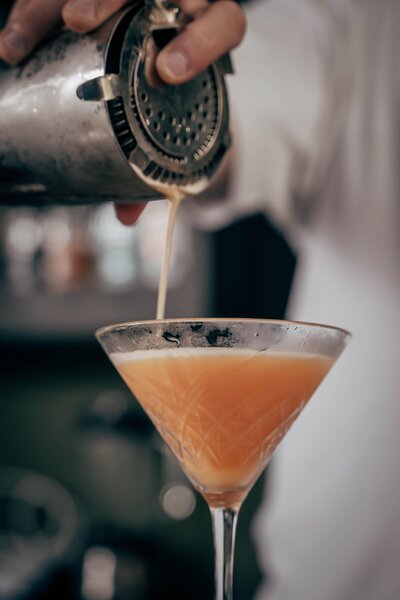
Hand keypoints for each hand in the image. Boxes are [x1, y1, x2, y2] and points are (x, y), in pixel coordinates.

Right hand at [0, 0, 244, 222]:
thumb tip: (124, 216)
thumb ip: (153, 165)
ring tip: (25, 37)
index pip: (223, 24)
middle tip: (79, 23)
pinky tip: (11, 43)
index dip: (202, 42)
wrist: (164, 65)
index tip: (168, 71)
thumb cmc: (172, 101)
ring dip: (56, 3)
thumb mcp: (170, 127)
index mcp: (211, 36)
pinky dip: (33, 14)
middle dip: (110, 0)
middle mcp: (180, 5)